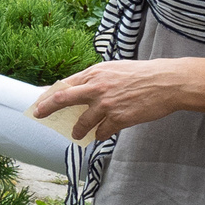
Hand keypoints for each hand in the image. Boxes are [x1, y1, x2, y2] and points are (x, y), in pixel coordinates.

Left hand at [31, 57, 204, 142]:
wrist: (166, 82)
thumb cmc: (141, 74)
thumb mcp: (113, 69)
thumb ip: (94, 79)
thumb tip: (76, 89)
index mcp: (94, 73)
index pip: (64, 85)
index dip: (48, 94)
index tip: (38, 102)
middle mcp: (96, 87)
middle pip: (62, 99)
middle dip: (46, 108)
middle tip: (38, 116)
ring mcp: (106, 104)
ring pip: (82, 122)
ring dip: (76, 130)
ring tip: (76, 134)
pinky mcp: (118, 118)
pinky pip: (101, 132)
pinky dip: (98, 135)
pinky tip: (99, 135)